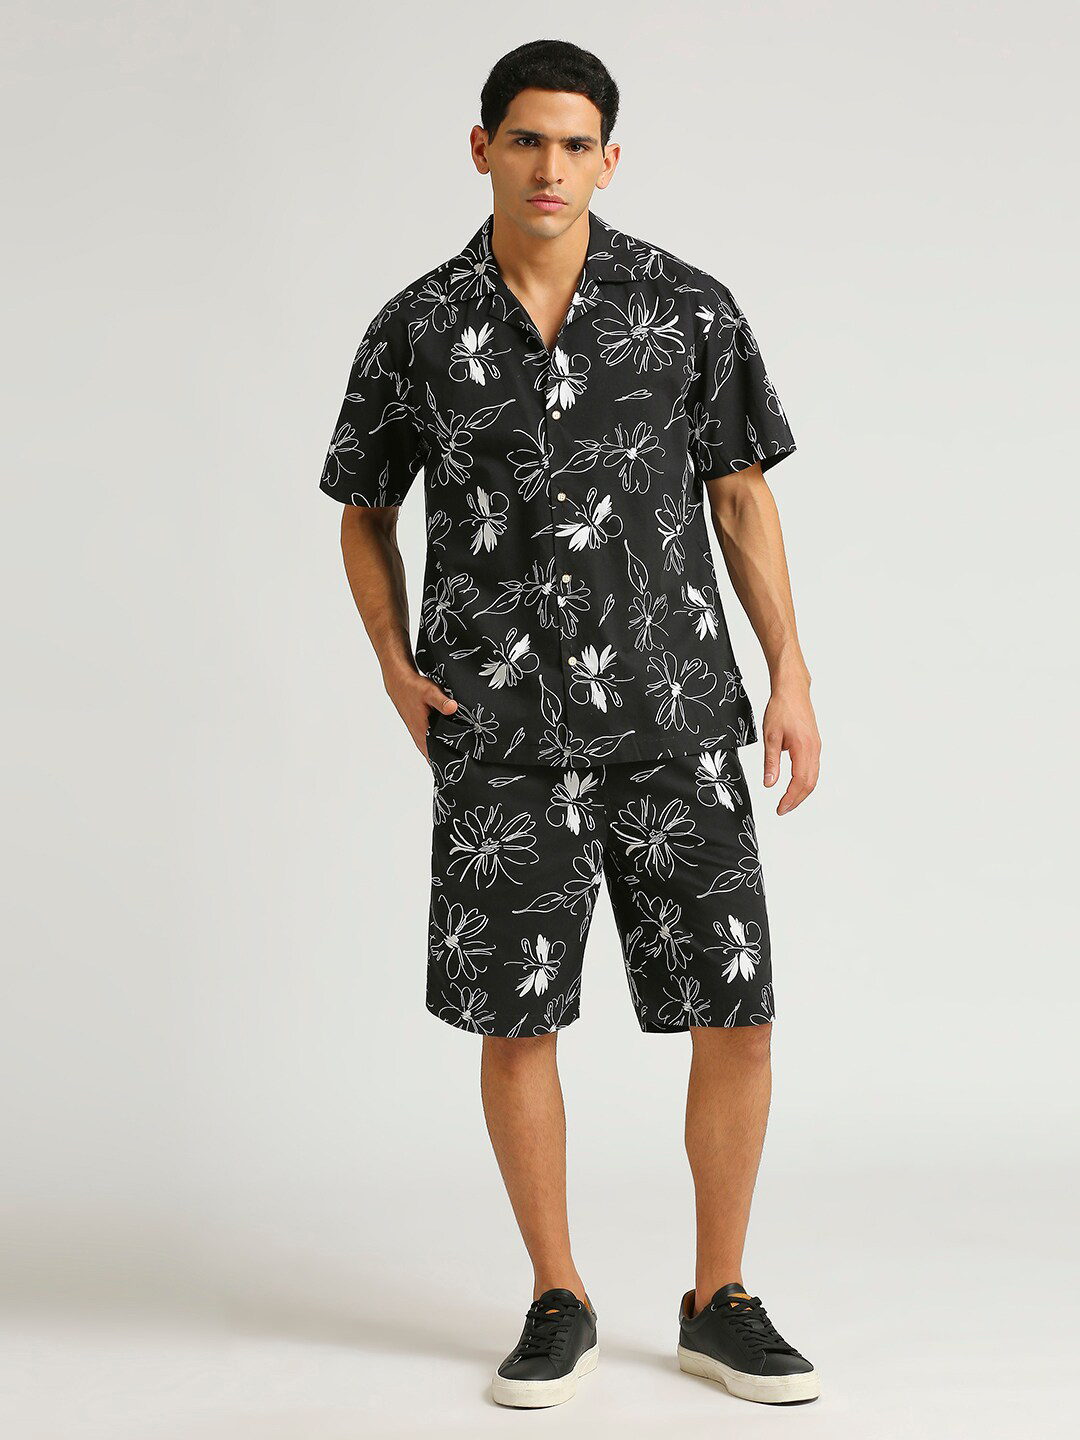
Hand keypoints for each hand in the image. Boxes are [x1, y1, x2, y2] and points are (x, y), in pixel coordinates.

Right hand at [382, 664, 458, 762]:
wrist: (398, 681)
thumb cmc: (413, 687)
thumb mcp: (430, 692)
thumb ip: (442, 701)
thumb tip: (453, 708)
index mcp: (421, 731)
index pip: (434, 755)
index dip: (445, 763)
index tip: (457, 771)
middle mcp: (419, 735)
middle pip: (433, 755)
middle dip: (446, 761)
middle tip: (462, 769)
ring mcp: (418, 732)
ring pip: (431, 748)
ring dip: (441, 753)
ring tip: (456, 761)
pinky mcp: (418, 727)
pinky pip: (429, 741)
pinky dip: (437, 745)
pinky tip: (446, 744)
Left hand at [761, 684, 820, 815]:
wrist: (792, 690)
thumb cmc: (781, 708)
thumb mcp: (770, 736)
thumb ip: (770, 762)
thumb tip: (769, 784)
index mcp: (804, 749)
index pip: (800, 782)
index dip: (790, 799)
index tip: (780, 809)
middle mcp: (814, 750)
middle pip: (810, 783)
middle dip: (797, 800)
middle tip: (782, 809)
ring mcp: (816, 747)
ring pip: (813, 777)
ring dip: (801, 792)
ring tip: (787, 801)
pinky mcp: (814, 744)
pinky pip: (813, 768)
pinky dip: (805, 781)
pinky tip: (794, 784)